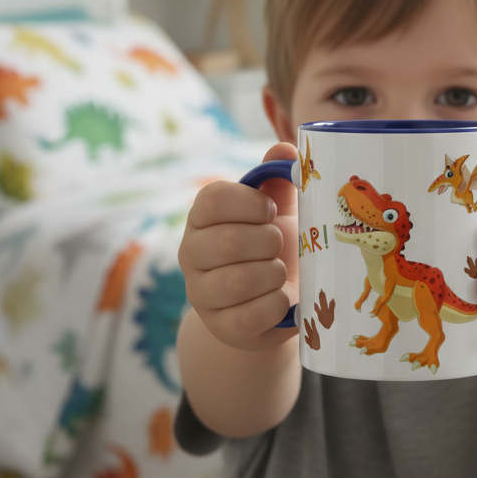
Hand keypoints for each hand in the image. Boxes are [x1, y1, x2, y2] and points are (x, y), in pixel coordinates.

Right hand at [178, 141, 299, 351]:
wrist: (274, 300)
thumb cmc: (274, 243)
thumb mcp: (279, 208)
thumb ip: (279, 177)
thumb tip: (285, 149)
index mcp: (202, 218)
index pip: (212, 199)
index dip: (249, 202)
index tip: (271, 210)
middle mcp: (191, 254)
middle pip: (227, 242)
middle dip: (268, 241)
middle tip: (280, 244)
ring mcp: (201, 294)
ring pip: (237, 281)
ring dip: (273, 274)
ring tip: (280, 271)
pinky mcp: (220, 328)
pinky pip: (249, 316)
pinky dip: (275, 304)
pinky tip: (281, 297)